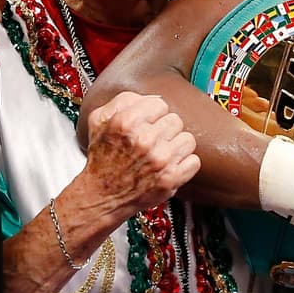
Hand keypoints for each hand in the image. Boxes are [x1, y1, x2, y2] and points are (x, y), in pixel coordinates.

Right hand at [78, 91, 200, 219]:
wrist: (101, 196)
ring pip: (188, 139)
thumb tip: (154, 97)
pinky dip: (184, 165)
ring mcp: (160, 160)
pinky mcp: (170, 179)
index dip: (154, 114)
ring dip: (177, 146)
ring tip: (162, 153)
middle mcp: (145, 139)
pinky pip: (194, 161)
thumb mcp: (99, 121)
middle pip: (176, 120)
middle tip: (153, 141)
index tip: (148, 123)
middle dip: (165, 130)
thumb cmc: (102, 158)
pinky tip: (169, 166)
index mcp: (127, 122)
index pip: (161, 103)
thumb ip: (124, 101)